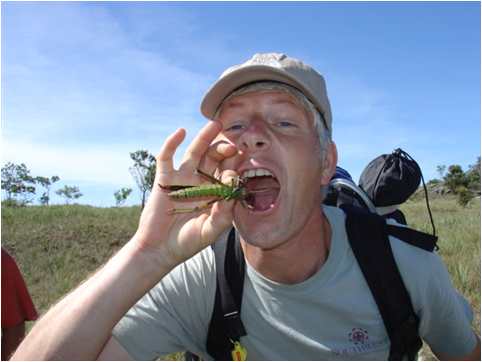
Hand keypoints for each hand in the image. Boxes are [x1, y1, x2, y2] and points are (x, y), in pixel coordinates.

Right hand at [132, 121, 238, 269]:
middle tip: (233, 145)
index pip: (228, 172)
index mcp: (215, 192)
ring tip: (215, 124)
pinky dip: (172, 143)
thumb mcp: (210, 231)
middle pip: (214, 158)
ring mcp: (182, 178)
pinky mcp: (164, 178)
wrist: (160, 249)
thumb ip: (224, 215)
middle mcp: (200, 182)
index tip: (242, 162)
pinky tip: (181, 132)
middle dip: (224, 149)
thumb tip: (233, 192)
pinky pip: (167, 157)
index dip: (235, 165)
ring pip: (195, 152)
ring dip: (204, 137)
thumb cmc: (188, 241)